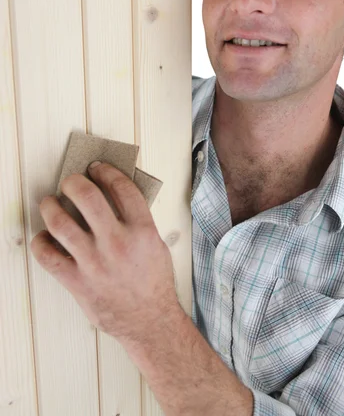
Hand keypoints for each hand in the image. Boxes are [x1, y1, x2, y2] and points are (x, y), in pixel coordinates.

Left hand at [31, 161, 178, 348]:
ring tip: (49, 203)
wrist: (149, 321)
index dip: (106, 171)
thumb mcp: (156, 244)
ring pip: (60, 222)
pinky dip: (41, 241)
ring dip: (50, 206)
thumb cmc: (154, 283)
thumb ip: (137, 220)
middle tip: (69, 182)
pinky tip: (46, 237)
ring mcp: (95, 263)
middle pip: (87, 196)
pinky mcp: (78, 282)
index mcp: (142, 231)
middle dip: (73, 182)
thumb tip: (114, 196)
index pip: (121, 187)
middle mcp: (117, 242)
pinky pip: (47, 255)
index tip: (97, 168)